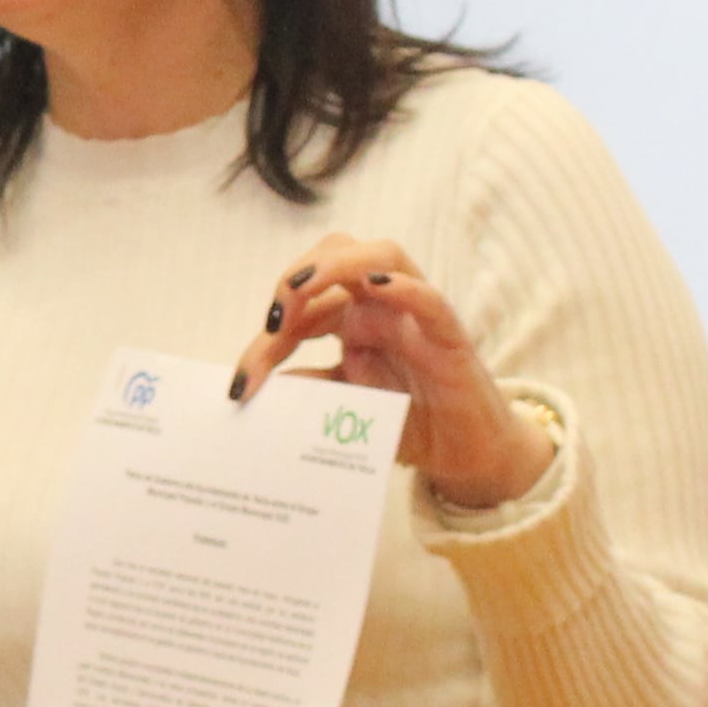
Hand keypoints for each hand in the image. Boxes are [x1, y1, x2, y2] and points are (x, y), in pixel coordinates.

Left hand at [227, 233, 553, 509]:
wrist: (465, 453)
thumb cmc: (407, 420)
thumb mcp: (344, 411)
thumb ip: (308, 393)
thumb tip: (255, 392)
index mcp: (352, 318)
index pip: (302, 305)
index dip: (266, 339)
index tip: (241, 385)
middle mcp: (381, 306)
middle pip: (336, 253)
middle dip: (295, 276)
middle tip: (271, 320)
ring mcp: (416, 317)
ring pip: (383, 256)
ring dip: (336, 266)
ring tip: (301, 289)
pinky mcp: (451, 339)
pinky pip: (430, 301)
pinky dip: (405, 287)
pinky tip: (377, 286)